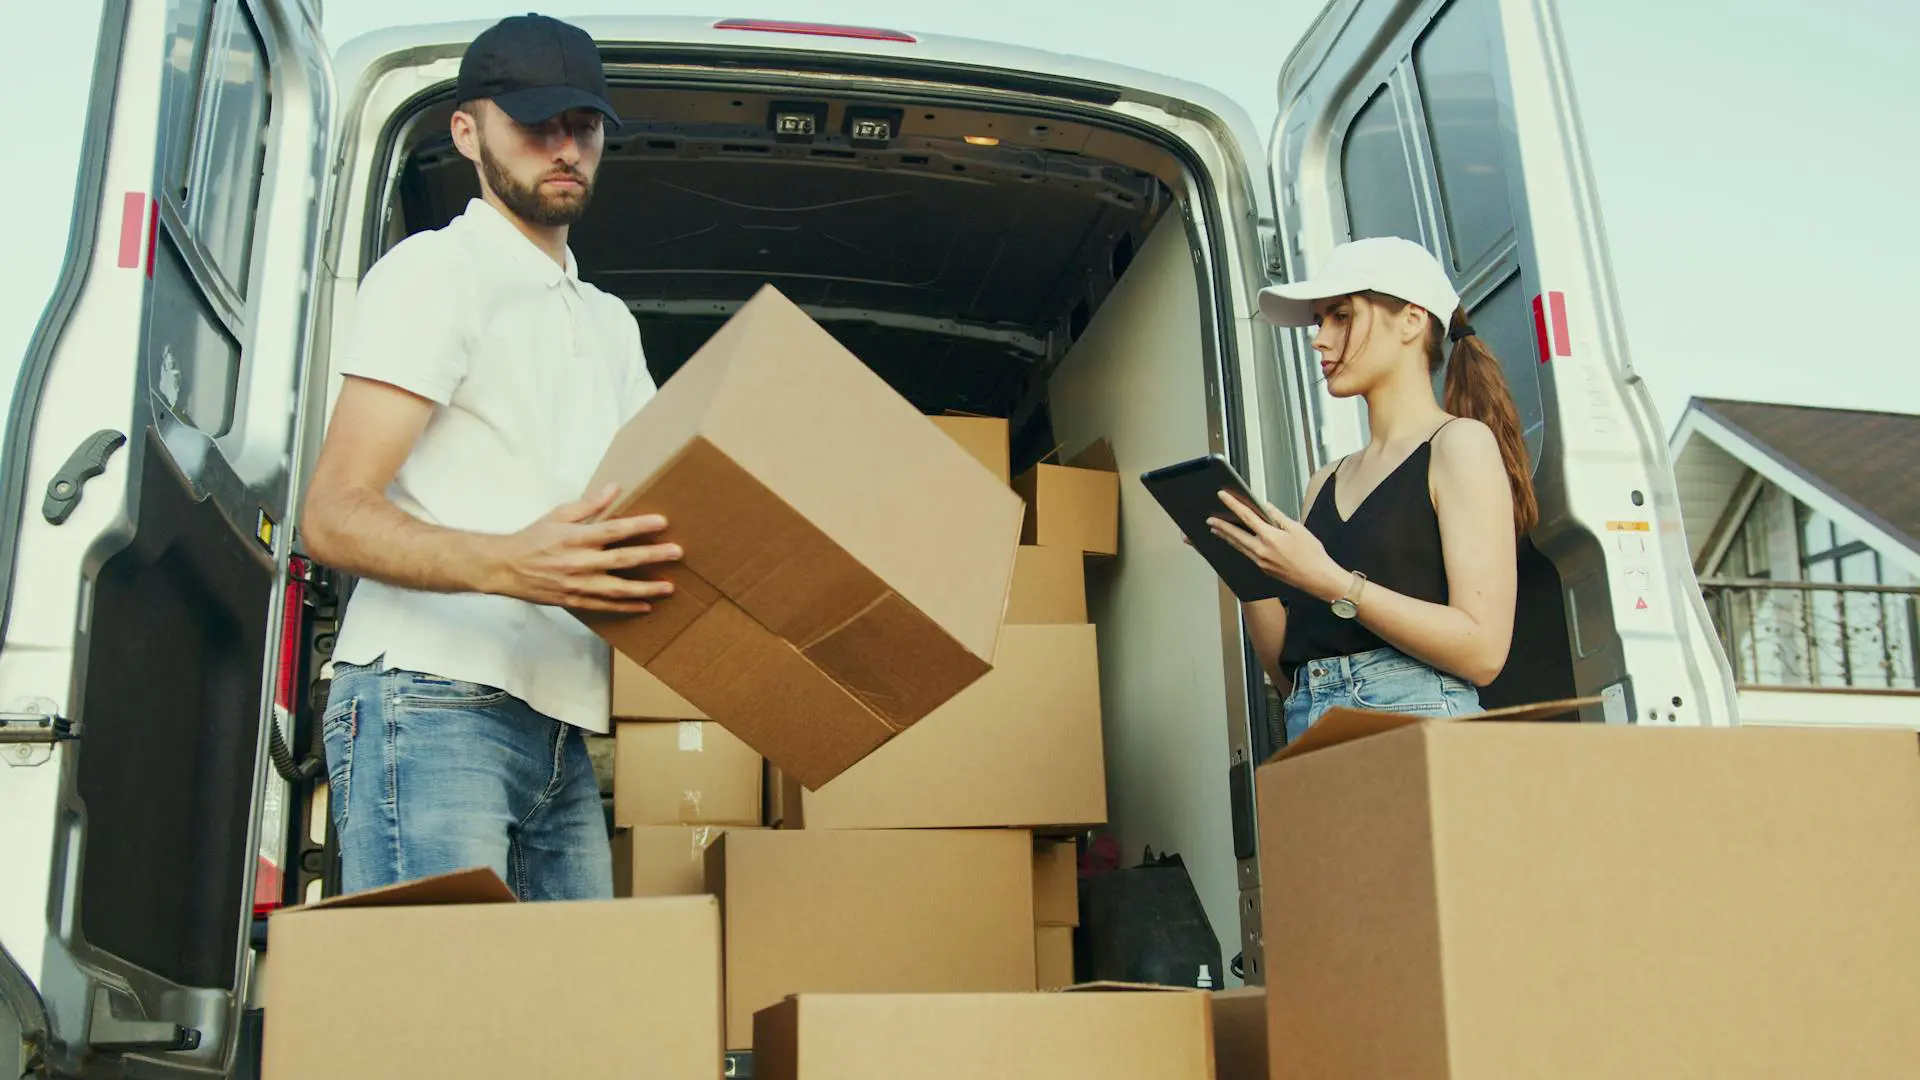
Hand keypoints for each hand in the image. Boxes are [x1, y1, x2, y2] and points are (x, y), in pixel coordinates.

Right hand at [478, 485, 680, 612]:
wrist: (505, 567)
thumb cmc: (533, 538)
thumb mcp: (558, 515)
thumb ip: (589, 505)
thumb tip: (614, 488)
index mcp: (575, 537)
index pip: (613, 530)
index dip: (639, 526)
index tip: (662, 522)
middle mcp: (578, 562)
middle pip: (622, 559)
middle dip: (652, 556)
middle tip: (677, 552)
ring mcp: (577, 584)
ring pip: (617, 589)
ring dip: (645, 588)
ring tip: (669, 587)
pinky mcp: (574, 601)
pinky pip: (605, 607)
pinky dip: (626, 607)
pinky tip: (645, 606)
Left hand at [1207, 490, 1347, 599]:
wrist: (1317, 578)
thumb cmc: (1311, 554)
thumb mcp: (1297, 529)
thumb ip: (1278, 517)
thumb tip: (1265, 507)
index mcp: (1269, 538)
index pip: (1246, 516)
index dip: (1232, 505)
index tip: (1222, 496)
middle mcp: (1261, 551)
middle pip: (1235, 535)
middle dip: (1221, 526)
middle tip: (1210, 519)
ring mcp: (1260, 562)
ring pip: (1238, 546)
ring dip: (1226, 537)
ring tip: (1216, 530)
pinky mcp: (1263, 569)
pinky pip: (1246, 554)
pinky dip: (1238, 546)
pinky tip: (1236, 542)